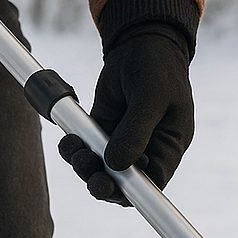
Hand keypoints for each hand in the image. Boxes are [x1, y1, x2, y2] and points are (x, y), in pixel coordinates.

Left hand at [58, 31, 193, 205]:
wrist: (140, 41)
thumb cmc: (157, 68)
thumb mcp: (151, 97)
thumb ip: (135, 131)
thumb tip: (116, 165)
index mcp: (168, 147)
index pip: (153, 184)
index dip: (136, 195)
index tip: (116, 192)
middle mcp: (146, 150)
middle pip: (123, 183)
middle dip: (103, 183)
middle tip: (90, 174)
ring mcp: (122, 141)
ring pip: (100, 169)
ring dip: (84, 165)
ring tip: (74, 148)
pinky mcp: (102, 129)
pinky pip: (86, 149)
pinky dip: (75, 148)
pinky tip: (69, 139)